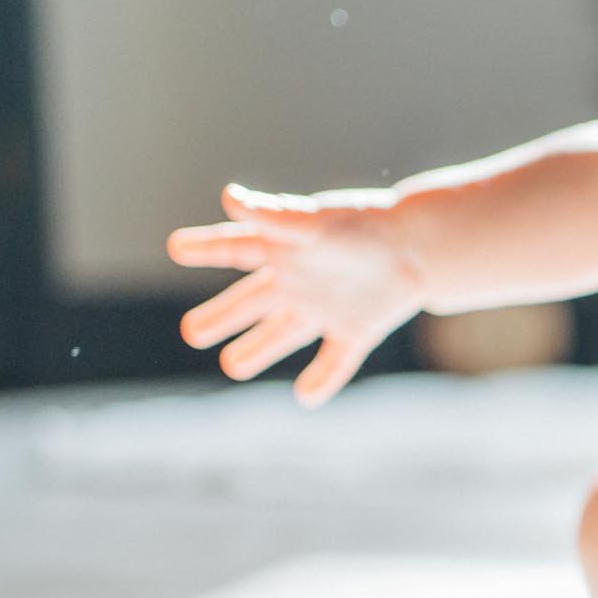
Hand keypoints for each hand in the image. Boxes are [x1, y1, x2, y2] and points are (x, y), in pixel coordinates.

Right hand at [168, 183, 431, 405]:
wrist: (421, 245)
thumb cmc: (364, 225)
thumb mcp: (314, 222)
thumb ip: (274, 216)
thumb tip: (230, 199)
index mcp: (286, 250)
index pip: (235, 249)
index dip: (205, 247)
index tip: (176, 246)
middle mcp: (300, 281)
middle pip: (251, 302)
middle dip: (221, 317)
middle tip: (192, 332)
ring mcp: (326, 308)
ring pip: (283, 334)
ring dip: (257, 350)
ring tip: (231, 366)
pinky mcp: (356, 329)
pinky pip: (335, 360)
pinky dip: (322, 380)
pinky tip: (306, 398)